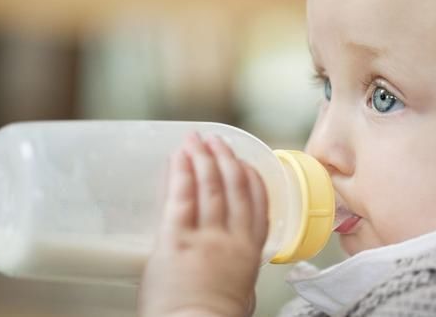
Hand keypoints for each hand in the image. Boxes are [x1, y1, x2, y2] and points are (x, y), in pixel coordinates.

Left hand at [139, 133, 268, 316]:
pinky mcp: (176, 239)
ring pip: (210, 187)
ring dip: (204, 158)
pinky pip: (182, 199)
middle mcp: (233, 238)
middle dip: (225, 159)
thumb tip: (237, 273)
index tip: (244, 162)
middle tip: (216, 140)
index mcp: (250, 250)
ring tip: (196, 139)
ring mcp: (206, 237)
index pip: (258, 203)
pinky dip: (182, 174)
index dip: (251, 177)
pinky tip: (179, 158)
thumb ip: (241, 273)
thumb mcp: (242, 295)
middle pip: (234, 187)